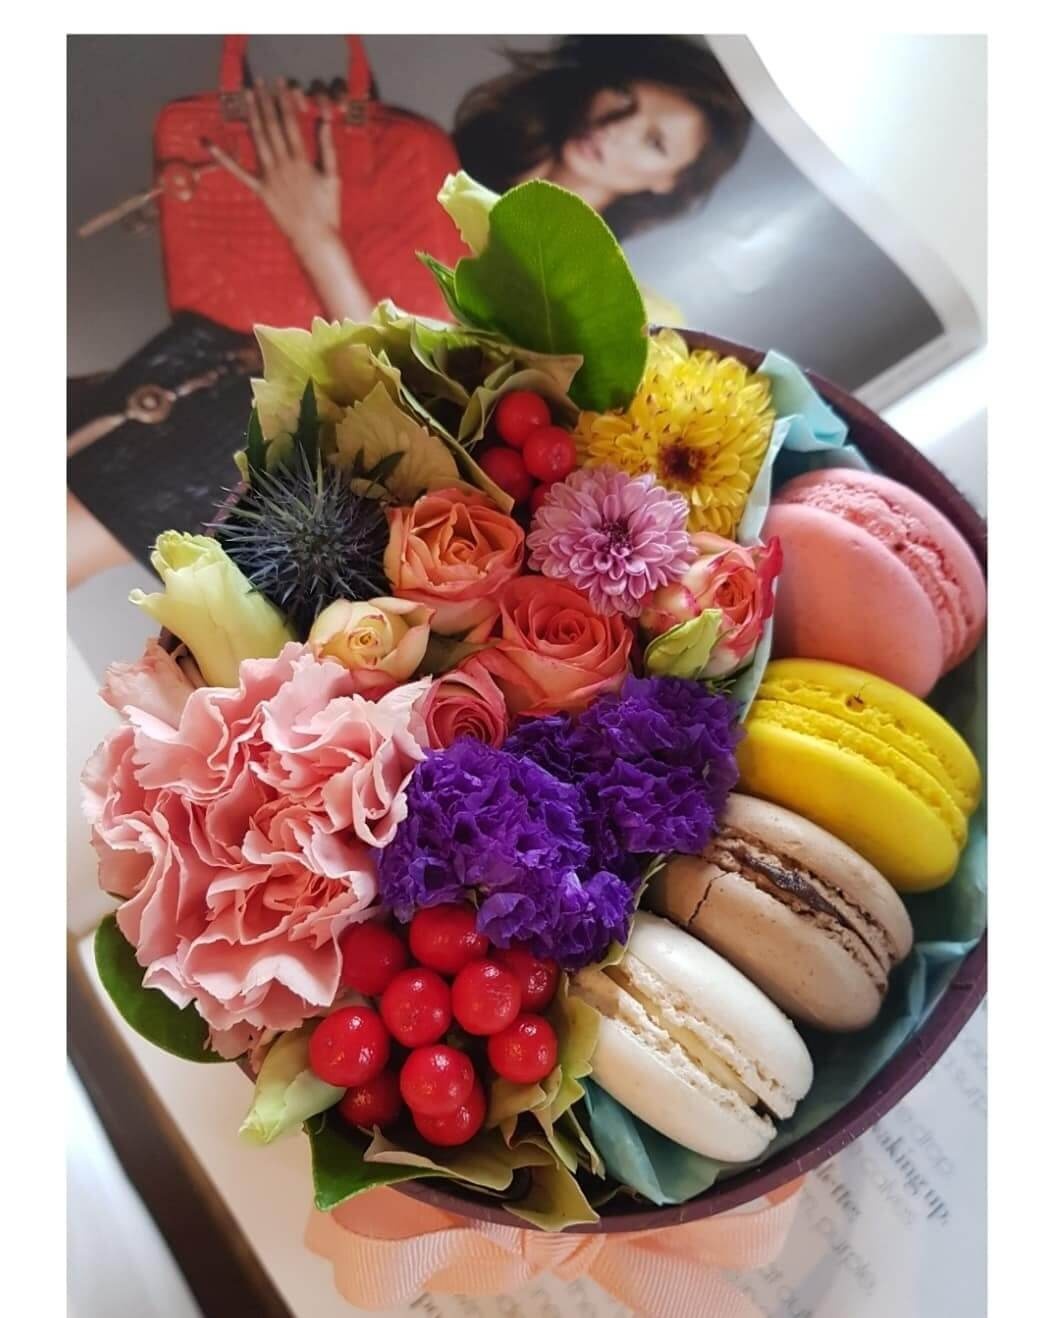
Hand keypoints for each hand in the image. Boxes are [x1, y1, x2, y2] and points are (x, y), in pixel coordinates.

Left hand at [206, 79, 340, 251]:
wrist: (314, 239)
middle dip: (265, 102)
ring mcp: (269, 177)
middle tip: (259, 82)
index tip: (279, 84)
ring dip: (252, 116)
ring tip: (247, 95)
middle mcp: (283, 165)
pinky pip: (238, 172)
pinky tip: (208, 143)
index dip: (283, 101)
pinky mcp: (259, 190)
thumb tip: (325, 122)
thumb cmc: (327, 210)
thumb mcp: (332, 178)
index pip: (290, 123)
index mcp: (301, 161)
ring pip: (258, 140)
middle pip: (272, 126)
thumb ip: (328, 148)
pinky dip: (222, 158)